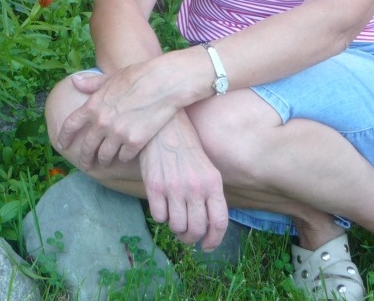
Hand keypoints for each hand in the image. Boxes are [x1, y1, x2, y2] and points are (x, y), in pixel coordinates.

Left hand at [56, 62, 179, 168]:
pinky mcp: (134, 142)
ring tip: (106, 162)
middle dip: (85, 158)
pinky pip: (124, 157)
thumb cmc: (138, 76)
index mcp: (93, 105)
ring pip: (105, 156)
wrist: (162, 83)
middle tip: (86, 164)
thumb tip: (74, 81)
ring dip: (104, 160)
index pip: (71, 125)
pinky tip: (126, 155)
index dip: (64, 137)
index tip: (62, 145)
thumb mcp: (111, 77)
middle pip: (86, 147)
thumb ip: (92, 84)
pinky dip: (124, 157)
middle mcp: (101, 122)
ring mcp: (117, 134)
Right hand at [140, 112, 228, 250]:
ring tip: (174, 216)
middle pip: (196, 230)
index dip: (214, 240)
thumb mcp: (207, 168)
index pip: (219, 222)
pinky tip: (162, 204)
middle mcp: (195, 188)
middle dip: (191, 238)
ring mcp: (174, 188)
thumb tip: (208, 224)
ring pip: (177, 227)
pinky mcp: (154, 187)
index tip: (207, 245)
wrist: (165, 127)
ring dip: (176, 227)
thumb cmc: (187, 147)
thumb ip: (210, 194)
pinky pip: (159, 217)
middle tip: (187, 234)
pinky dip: (161, 216)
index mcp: (213, 183)